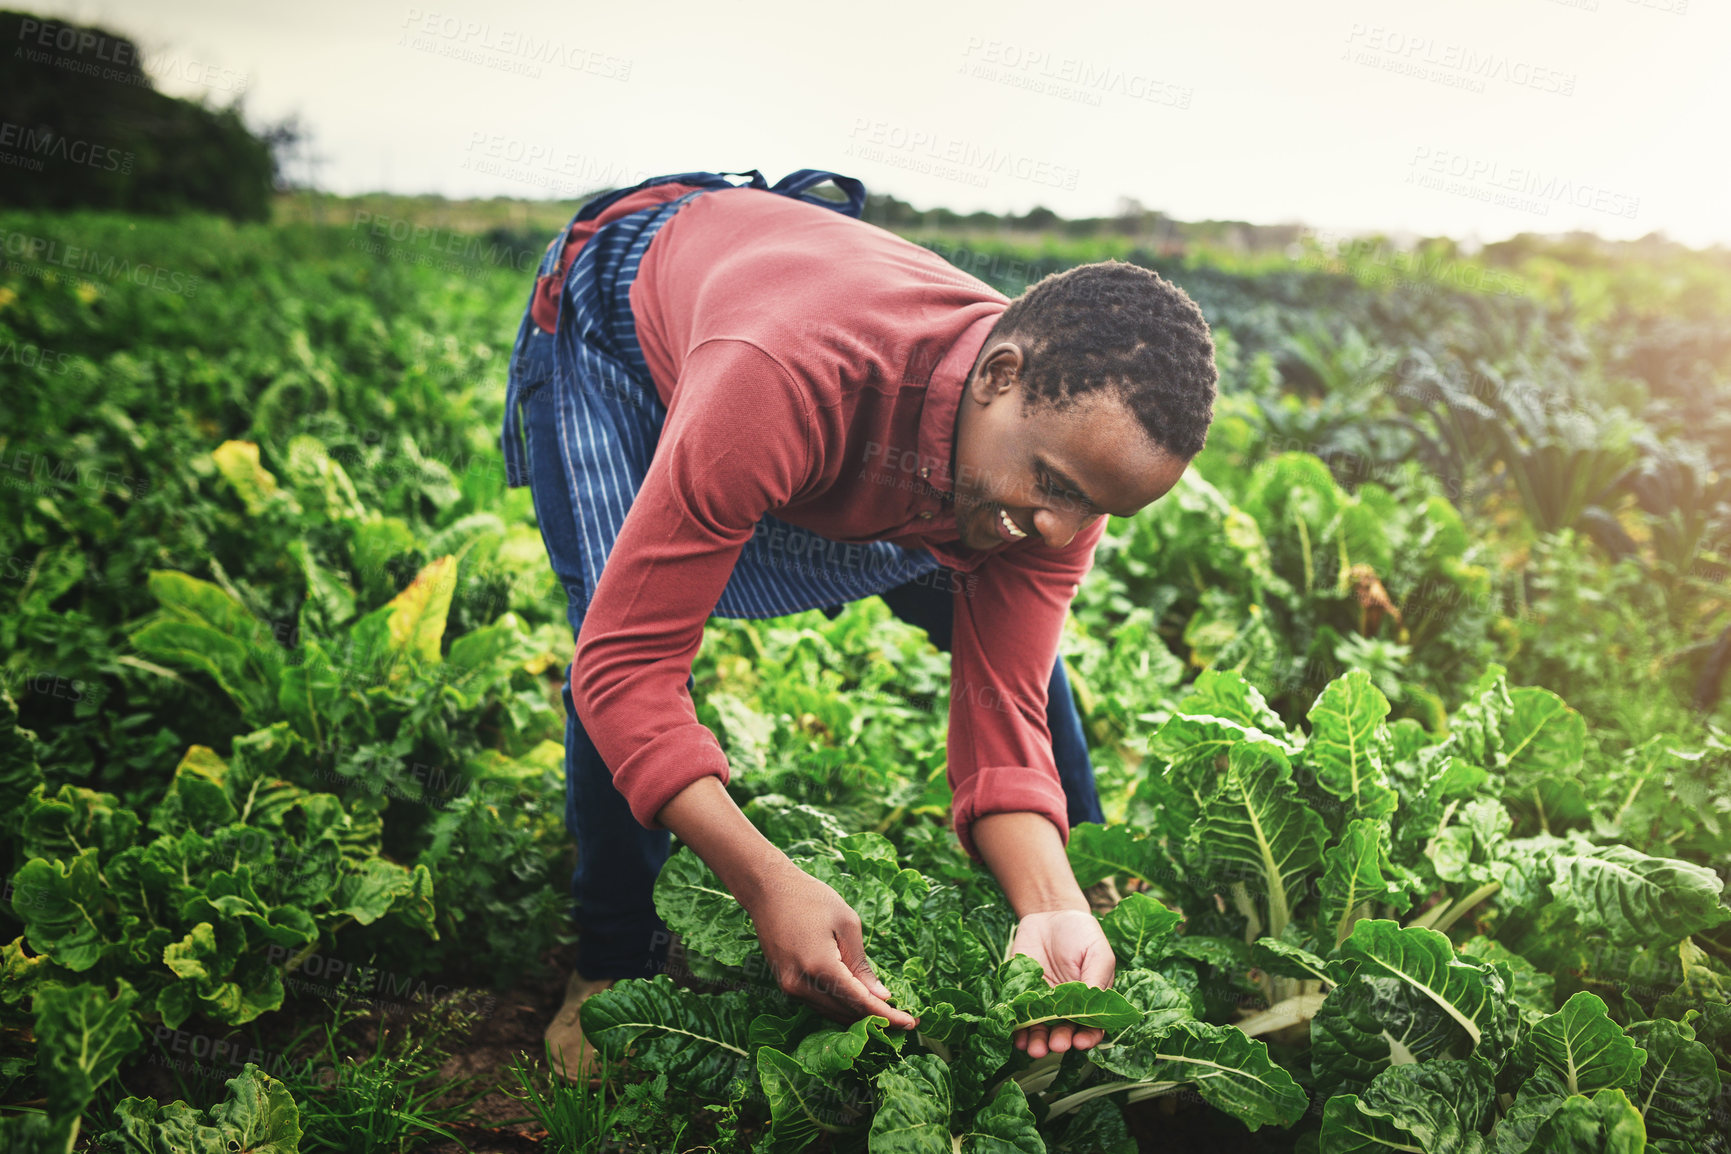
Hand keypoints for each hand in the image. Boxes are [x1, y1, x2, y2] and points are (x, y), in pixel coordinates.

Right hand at [742, 862, 918, 1031]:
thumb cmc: (812, 899)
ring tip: (886, 1014)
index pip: (860, 1001)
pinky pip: (817, 1002)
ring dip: (857, 1015)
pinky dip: (839, 1005)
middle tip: (905, 1019)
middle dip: (876, 1019)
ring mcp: (789, 986)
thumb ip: (862, 965)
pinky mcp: (785, 983)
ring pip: (830, 1011)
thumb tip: (880, 997)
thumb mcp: (847, 924)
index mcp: (820, 966)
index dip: (887, 1016)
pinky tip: (857, 1003)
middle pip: (845, 1011)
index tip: (911, 1023)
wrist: (769, 889)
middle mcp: (800, 984)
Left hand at [1007, 908, 1115, 1058]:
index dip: (1087, 1038)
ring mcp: (1041, 1003)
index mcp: (1088, 1002)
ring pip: (1039, 1031)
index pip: (1091, 1028)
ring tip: (1035, 1048)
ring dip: (1037, 1043)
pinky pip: (1018, 1016)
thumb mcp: (1097, 953)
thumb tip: (1094, 1007)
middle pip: (1063, 1033)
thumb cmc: (1081, 934)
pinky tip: (1016, 1037)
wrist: (1050, 914)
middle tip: (1056, 1044)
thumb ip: (1096, 980)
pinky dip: (1017, 1030)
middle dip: (1060, 1041)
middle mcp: (1065, 1008)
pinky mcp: (1019, 994)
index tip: (1081, 1041)